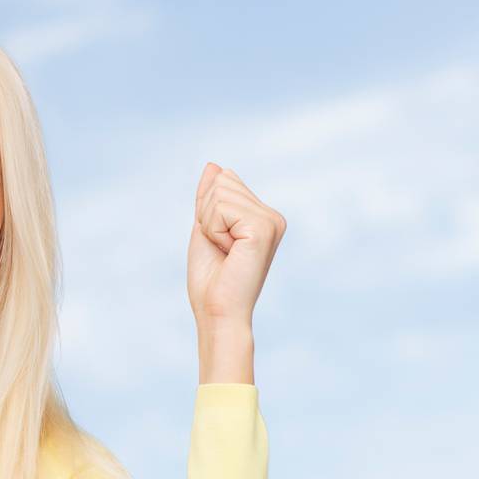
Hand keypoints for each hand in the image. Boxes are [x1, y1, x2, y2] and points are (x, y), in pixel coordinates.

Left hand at [186, 163, 285, 327]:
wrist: (217, 313)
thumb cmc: (211, 281)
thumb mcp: (205, 229)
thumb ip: (210, 198)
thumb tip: (214, 165)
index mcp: (263, 216)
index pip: (224, 182)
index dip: (207, 212)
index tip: (218, 243)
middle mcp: (273, 216)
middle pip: (222, 183)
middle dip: (207, 217)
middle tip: (219, 250)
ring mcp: (271, 221)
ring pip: (219, 193)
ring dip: (209, 226)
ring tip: (224, 252)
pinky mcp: (263, 228)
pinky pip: (220, 209)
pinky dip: (213, 231)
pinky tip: (228, 253)